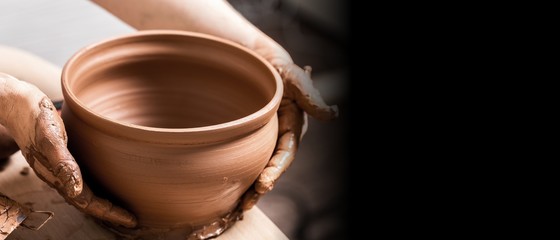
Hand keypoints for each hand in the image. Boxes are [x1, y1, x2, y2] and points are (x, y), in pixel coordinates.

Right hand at [0, 73, 136, 227]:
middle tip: (132, 220)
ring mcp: (61, 167)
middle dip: (109, 213)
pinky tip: (108, 182)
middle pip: (88, 202)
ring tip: (123, 208)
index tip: (130, 220)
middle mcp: (60, 176)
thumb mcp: (50, 139)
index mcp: (58, 176)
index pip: (87, 203)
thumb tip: (76, 190)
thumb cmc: (35, 118)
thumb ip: (62, 164)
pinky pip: (83, 177)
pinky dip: (98, 186)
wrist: (19, 103)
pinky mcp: (63, 156)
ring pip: (85, 192)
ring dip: (104, 202)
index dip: (108, 213)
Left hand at [240, 37, 338, 209]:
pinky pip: (245, 161)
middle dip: (261, 187)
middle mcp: (280, 138)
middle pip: (272, 167)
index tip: (263, 183)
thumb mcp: (295, 78)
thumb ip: (310, 95)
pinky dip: (238, 177)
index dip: (275, 170)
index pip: (286, 153)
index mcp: (293, 127)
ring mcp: (265, 141)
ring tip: (238, 207)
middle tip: (246, 203)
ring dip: (251, 189)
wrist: (259, 63)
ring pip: (259, 169)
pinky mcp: (249, 141)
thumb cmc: (278, 69)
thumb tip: (332, 114)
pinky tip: (227, 192)